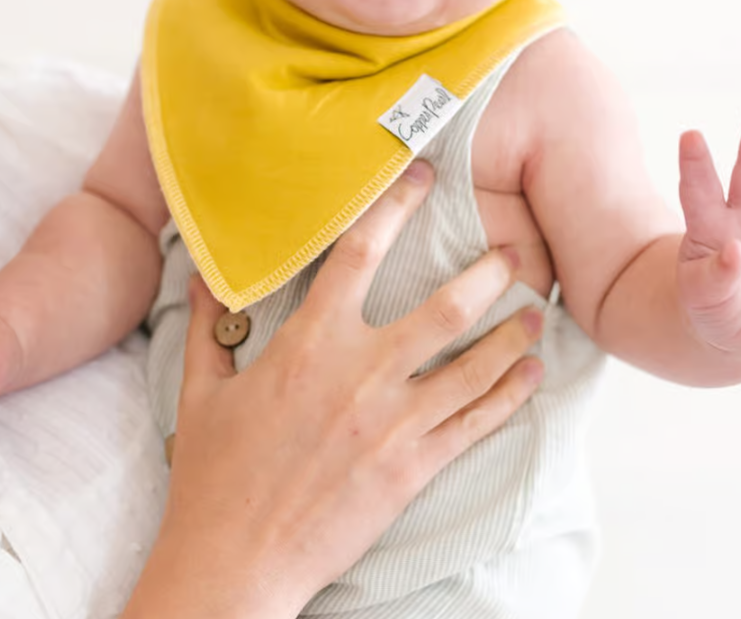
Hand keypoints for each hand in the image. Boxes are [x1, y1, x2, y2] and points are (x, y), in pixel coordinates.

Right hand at [122, 161, 544, 618]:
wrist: (235, 562)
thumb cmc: (215, 475)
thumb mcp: (202, 391)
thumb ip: (211, 325)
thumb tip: (204, 273)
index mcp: (310, 343)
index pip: (360, 253)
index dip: (395, 206)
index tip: (422, 178)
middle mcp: (362, 372)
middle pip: (446, 306)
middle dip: (489, 274)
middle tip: (515, 252)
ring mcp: (394, 421)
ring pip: (474, 364)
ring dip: (513, 334)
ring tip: (538, 311)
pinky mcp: (414, 467)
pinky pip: (475, 422)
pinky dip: (509, 395)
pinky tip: (531, 375)